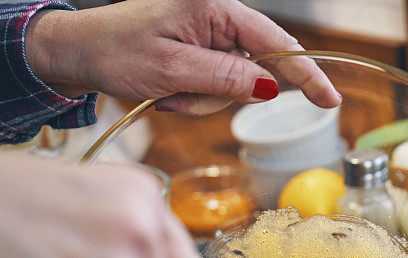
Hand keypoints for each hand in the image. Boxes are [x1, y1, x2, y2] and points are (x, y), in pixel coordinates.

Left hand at [25, 0, 341, 113]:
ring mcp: (208, 33)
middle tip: (178, 95)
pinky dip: (193, 96)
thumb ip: (225, 77)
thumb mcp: (171, 69)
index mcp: (214, 7)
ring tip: (166, 91)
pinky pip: (215, 84)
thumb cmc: (115, 50)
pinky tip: (167, 90)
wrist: (78, 51)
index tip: (329, 100)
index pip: (275, 43)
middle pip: (253, 68)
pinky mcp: (200, 49)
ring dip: (201, 98)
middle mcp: (216, 15)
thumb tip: (270, 86)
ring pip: (234, 83)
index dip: (304, 74)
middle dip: (219, 92)